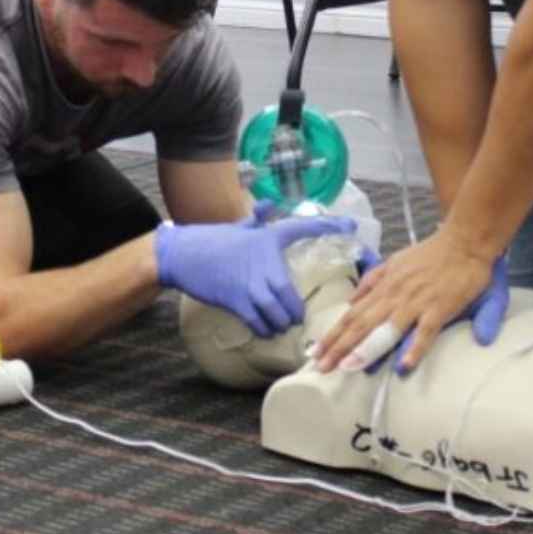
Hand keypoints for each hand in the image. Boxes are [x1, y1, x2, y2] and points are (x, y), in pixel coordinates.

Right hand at [154, 213, 355, 337]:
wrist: (182, 255)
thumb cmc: (213, 241)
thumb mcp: (238, 227)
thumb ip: (257, 219)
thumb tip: (267, 204)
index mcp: (268, 237)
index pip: (304, 227)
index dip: (329, 227)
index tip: (350, 227)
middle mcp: (263, 261)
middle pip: (291, 294)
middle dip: (296, 311)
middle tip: (296, 316)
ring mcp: (249, 284)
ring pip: (277, 313)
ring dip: (281, 323)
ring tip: (281, 325)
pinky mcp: (235, 301)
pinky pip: (258, 322)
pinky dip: (264, 329)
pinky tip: (264, 330)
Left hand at [309, 229, 510, 374]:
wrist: (465, 241)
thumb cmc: (431, 254)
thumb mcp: (394, 261)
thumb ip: (373, 280)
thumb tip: (352, 300)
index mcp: (384, 287)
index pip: (352, 315)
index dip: (333, 334)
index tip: (315, 353)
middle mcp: (395, 296)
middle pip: (361, 324)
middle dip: (339, 347)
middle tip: (321, 368)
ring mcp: (416, 303)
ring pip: (386, 330)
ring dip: (366, 349)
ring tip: (348, 368)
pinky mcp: (440, 308)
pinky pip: (425, 332)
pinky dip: (414, 349)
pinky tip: (403, 366)